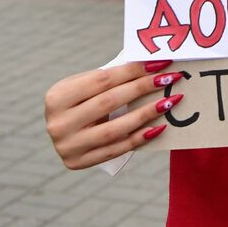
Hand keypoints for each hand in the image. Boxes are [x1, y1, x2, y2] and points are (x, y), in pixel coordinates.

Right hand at [44, 60, 181, 169]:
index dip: (133, 70)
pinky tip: (159, 127)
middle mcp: (58, 123)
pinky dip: (139, 138)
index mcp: (57, 97)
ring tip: (170, 101)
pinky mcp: (78, 163)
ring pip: (115, 129)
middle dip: (143, 88)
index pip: (102, 80)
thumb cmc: (79, 101)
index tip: (161, 63)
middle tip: (170, 79)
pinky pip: (116, 150)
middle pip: (109, 102)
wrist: (61, 131)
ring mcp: (67, 146)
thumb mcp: (83, 85)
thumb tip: (152, 66)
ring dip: (146, 114)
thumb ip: (110, 78)